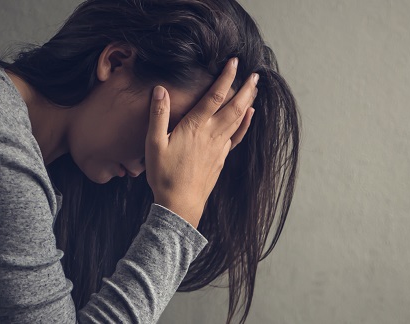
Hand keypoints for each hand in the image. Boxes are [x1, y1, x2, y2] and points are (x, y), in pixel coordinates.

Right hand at [145, 57, 257, 227]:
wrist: (180, 203)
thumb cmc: (164, 174)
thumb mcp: (154, 144)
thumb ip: (158, 115)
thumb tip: (160, 90)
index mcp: (195, 127)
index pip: (215, 96)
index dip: (226, 77)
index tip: (234, 62)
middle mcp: (211, 134)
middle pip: (234, 106)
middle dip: (246, 88)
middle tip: (255, 74)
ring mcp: (219, 146)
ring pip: (238, 119)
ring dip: (248, 102)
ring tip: (255, 88)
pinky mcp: (221, 157)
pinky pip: (236, 136)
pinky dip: (245, 123)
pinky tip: (249, 116)